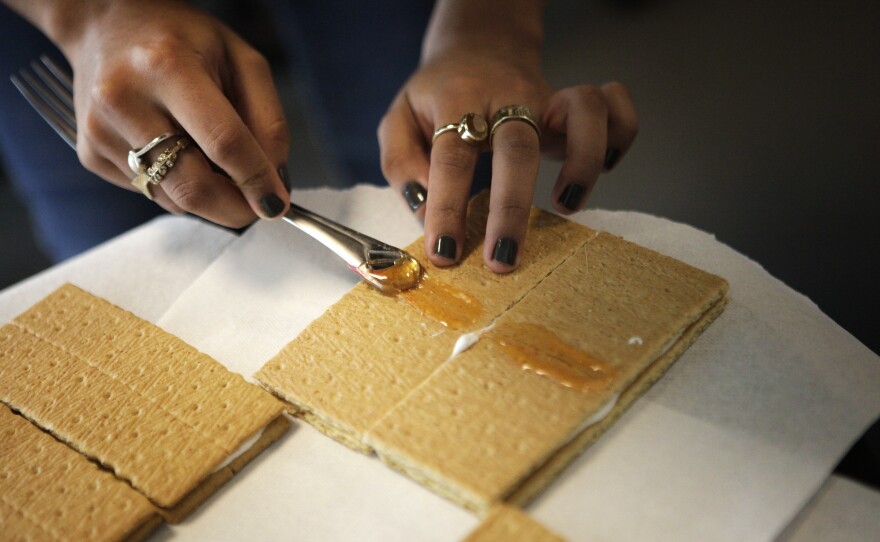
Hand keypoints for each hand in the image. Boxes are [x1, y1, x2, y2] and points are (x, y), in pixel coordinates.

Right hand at [47, 0, 290, 225]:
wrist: (105, 24)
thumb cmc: (184, 40)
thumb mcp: (241, 60)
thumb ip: (268, 120)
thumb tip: (275, 179)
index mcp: (167, 66)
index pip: (223, 141)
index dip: (256, 180)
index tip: (276, 202)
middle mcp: (125, 99)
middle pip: (193, 185)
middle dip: (235, 209)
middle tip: (258, 206)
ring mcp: (101, 131)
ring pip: (174, 199)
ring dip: (209, 196)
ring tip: (214, 160)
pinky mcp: (90, 153)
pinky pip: (151, 193)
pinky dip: (177, 185)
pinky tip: (174, 148)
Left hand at [378, 1, 636, 272]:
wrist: (478, 46)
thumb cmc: (437, 96)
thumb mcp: (400, 120)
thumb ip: (403, 162)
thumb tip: (426, 207)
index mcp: (458, 99)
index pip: (452, 156)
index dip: (447, 206)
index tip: (445, 253)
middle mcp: (508, 96)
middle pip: (518, 147)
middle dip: (511, 210)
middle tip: (501, 259)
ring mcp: (549, 98)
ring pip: (585, 113)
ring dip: (583, 163)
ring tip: (567, 207)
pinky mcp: (577, 104)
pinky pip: (618, 109)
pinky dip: (621, 138)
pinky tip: (604, 168)